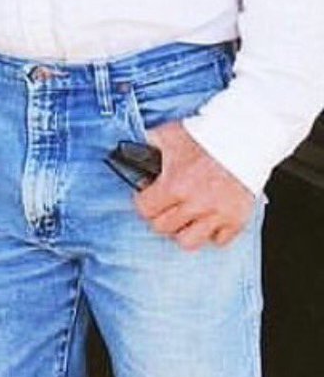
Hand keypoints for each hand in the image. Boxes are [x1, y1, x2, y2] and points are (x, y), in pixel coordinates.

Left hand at [134, 121, 255, 250]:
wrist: (243, 138)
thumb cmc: (207, 135)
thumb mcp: (168, 134)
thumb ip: (148, 145)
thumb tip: (134, 152)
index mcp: (174, 185)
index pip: (145, 209)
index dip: (143, 202)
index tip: (147, 197)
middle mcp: (195, 205)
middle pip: (163, 227)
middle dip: (159, 216)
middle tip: (164, 206)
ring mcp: (217, 215)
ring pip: (188, 242)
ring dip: (183, 230)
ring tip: (184, 218)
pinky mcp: (236, 220)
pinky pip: (218, 240)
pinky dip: (212, 233)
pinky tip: (208, 219)